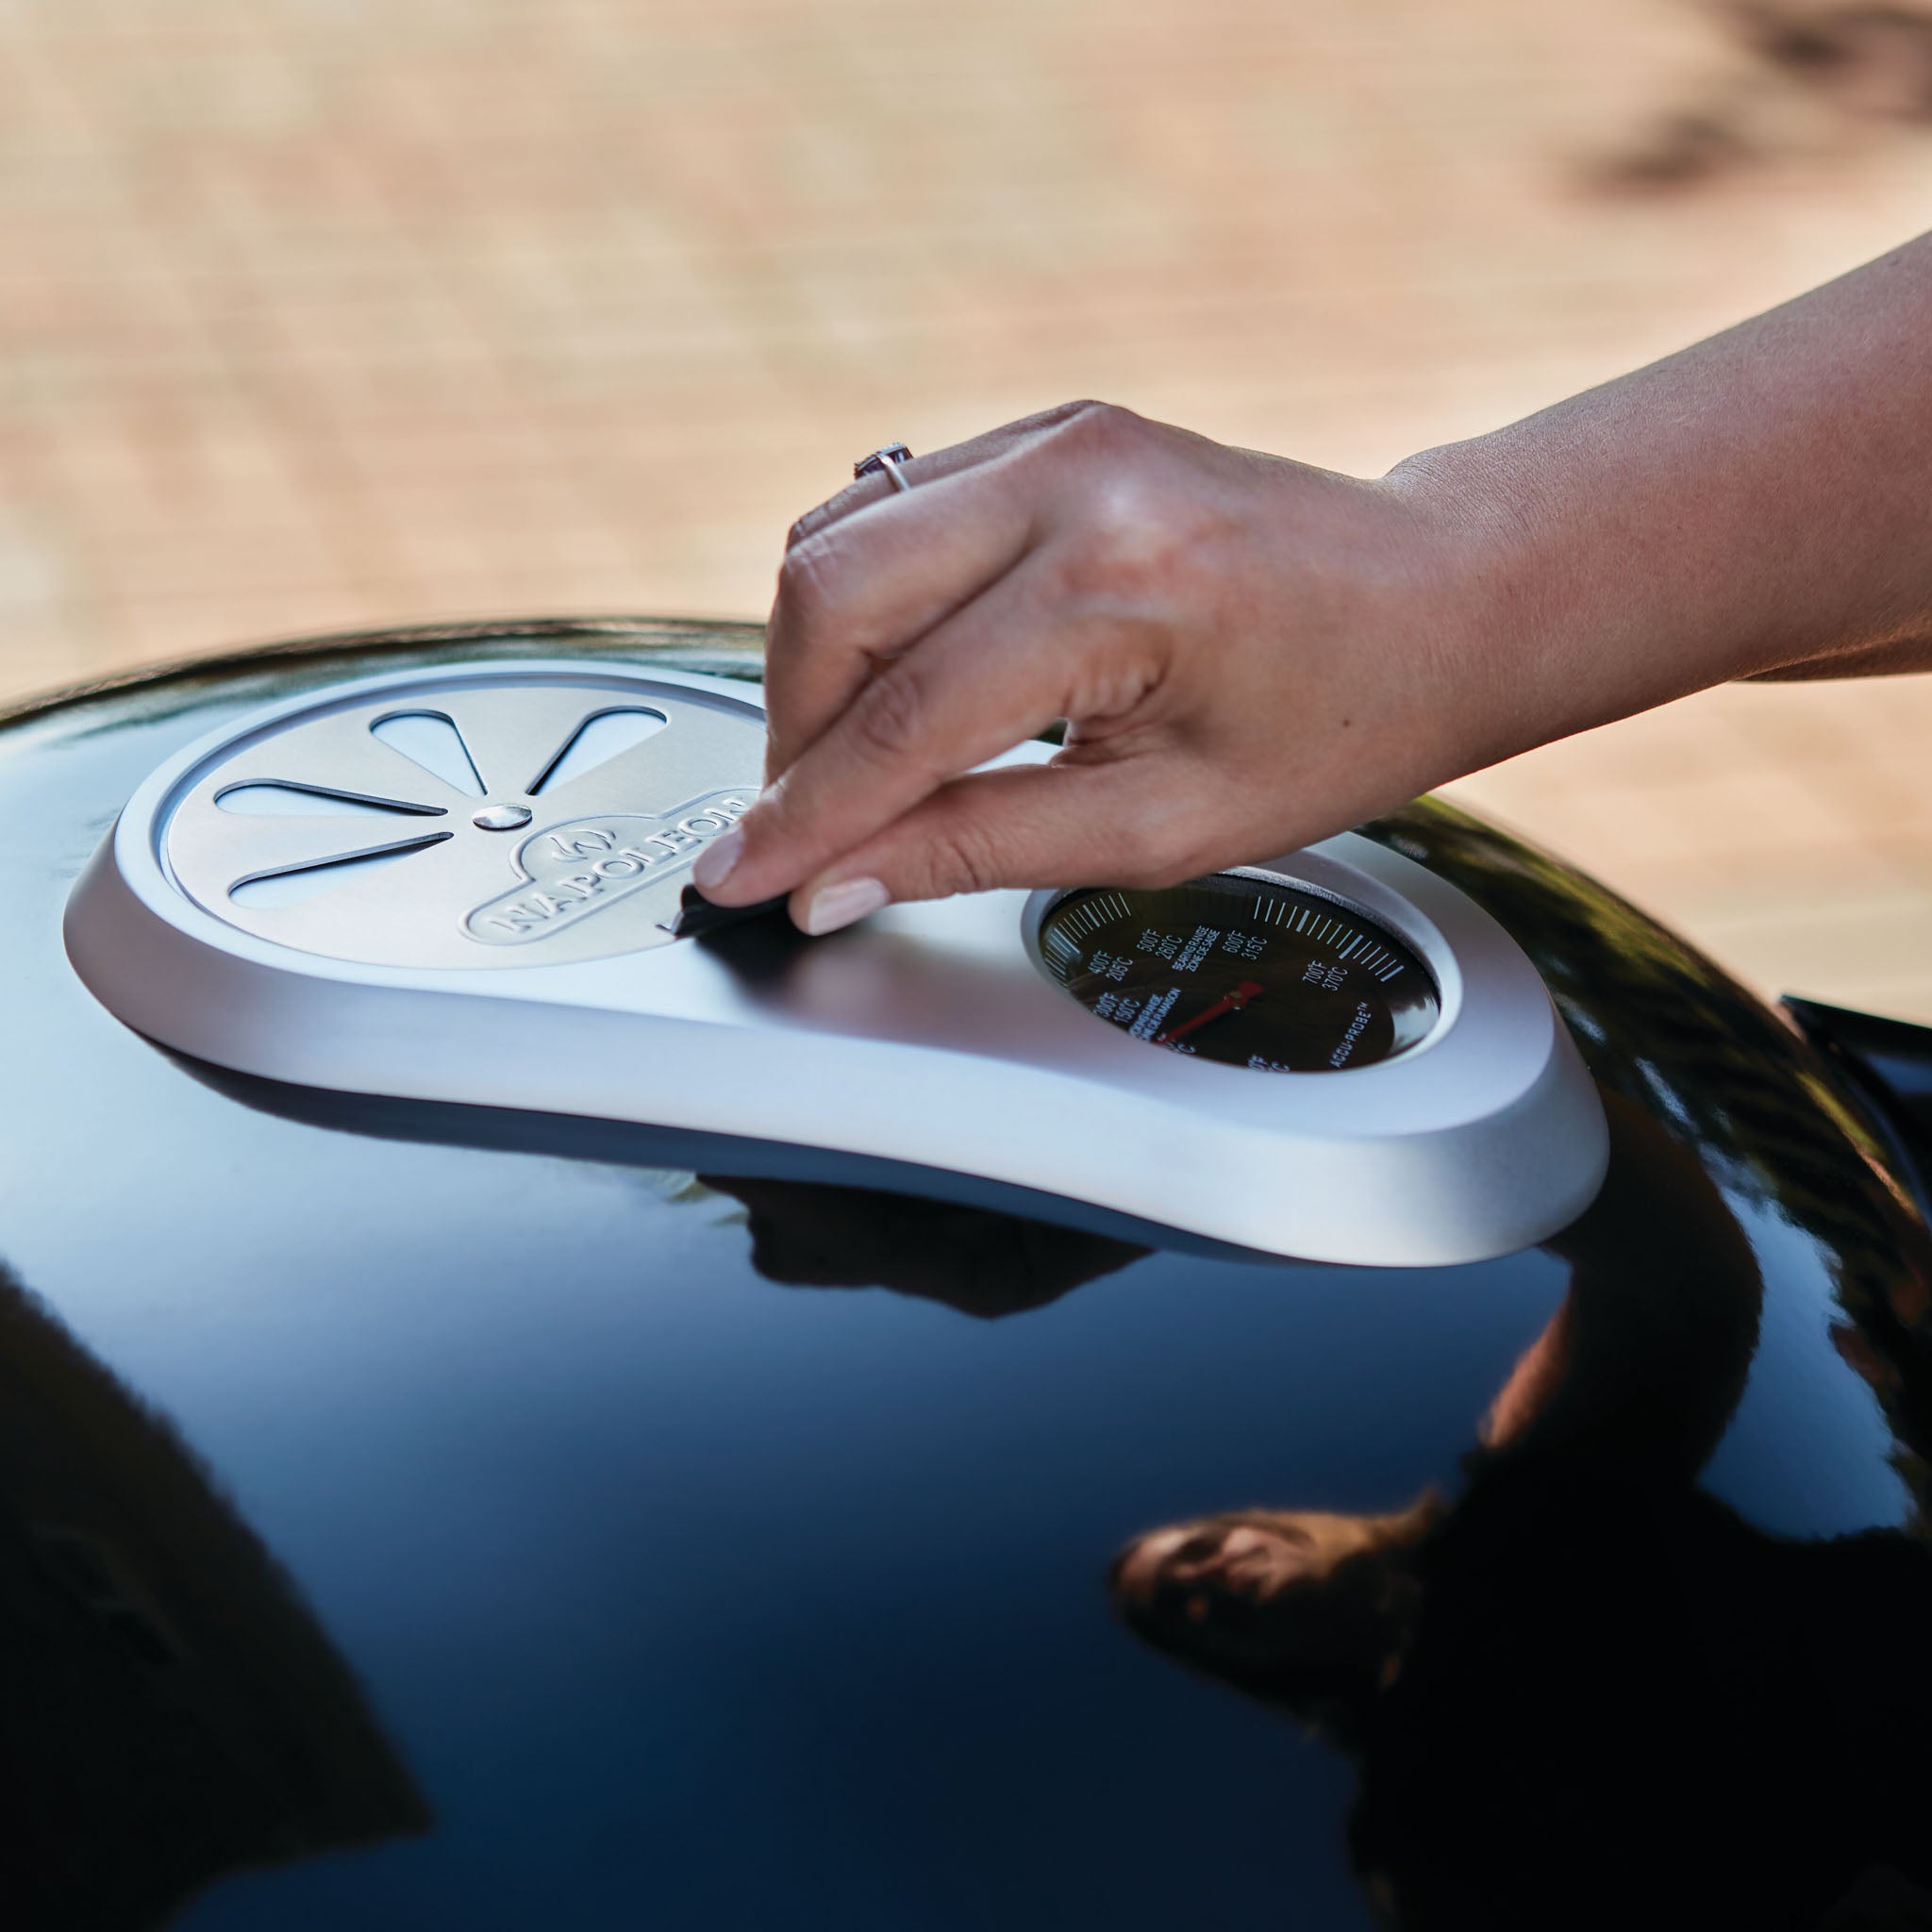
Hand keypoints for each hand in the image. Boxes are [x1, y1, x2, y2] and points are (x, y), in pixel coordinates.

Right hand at [693, 401, 1495, 931]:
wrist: (1440, 597)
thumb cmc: (1345, 717)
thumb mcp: (1168, 827)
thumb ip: (980, 846)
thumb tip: (836, 883)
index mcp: (1120, 586)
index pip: (903, 718)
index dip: (806, 817)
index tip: (738, 879)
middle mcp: (1074, 479)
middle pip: (831, 595)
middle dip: (791, 732)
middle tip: (806, 831)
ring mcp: (1057, 435)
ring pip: (839, 538)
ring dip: (815, 665)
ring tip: (852, 766)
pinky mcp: (1049, 431)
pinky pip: (893, 509)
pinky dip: (865, 606)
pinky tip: (898, 682)